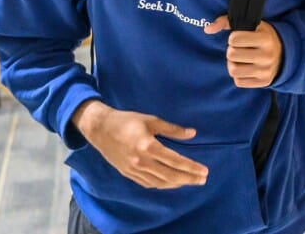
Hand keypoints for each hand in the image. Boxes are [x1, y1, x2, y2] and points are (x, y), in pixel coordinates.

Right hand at [72, 100, 207, 188]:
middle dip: (188, 179)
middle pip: (169, 176)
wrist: (100, 129)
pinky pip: (148, 183)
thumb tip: (192, 133)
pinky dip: (162, 184)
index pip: (175, 161)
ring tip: (190, 181)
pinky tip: (171, 182)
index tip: (204, 171)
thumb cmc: (127, 121)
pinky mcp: (127, 173)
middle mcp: (141, 161)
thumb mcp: (151, 120)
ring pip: (159, 182)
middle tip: (202, 179)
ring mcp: (133, 170)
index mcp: (148, 146)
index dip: (191, 167)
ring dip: (177, 184)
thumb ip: (172, 129)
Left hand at [204, 17, 282, 86]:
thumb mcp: (252, 25)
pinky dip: (239, 75)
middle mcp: (267, 56)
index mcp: (265, 39)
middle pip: (231, 55)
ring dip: (233, 64)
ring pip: (233, 70)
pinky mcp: (263, 82)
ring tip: (240, 59)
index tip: (240, 38)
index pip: (234, 39)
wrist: (284, 54)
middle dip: (231, 51)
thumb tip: (207, 29)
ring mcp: (266, 71)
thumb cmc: (262, 36)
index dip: (233, 38)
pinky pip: (239, 82)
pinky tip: (245, 68)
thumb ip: (227, 22)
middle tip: (238, 49)